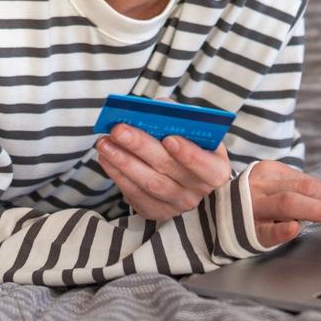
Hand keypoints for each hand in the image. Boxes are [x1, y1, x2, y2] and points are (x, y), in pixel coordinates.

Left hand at [95, 123, 230, 220]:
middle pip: (167, 169)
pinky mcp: (156, 212)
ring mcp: (177, 206)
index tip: (169, 138)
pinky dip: (118, 175)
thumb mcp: (197, 133)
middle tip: (119, 130)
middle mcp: (198, 192)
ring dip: (122, 161)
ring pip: (147, 183)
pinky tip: (106, 158)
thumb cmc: (194, 148)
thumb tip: (158, 107)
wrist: (191, 179)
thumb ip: (181, 119)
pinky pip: (134, 195)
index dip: (189, 154)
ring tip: (104, 142)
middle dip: (140, 147)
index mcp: (216, 171)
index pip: (205, 166)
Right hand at [245, 160, 320, 246]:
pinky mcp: (242, 229)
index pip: (315, 184)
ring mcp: (251, 206)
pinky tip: (295, 230)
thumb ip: (320, 190)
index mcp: (275, 173)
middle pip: (306, 191)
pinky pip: (261, 229)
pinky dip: (279, 230)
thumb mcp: (286, 191)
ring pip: (288, 204)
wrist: (211, 218)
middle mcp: (264, 185)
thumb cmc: (257, 203)